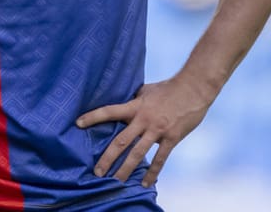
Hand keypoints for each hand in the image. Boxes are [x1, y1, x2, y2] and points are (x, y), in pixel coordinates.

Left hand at [75, 75, 212, 186]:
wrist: (193, 88)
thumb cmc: (168, 87)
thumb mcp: (146, 91)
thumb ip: (134, 100)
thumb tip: (123, 102)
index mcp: (135, 106)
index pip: (109, 111)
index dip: (93, 117)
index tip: (77, 123)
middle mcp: (143, 120)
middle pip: (121, 141)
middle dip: (108, 157)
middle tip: (97, 172)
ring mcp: (157, 130)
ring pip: (138, 153)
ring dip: (126, 169)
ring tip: (116, 181)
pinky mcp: (172, 138)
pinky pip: (160, 159)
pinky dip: (152, 172)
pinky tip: (145, 183)